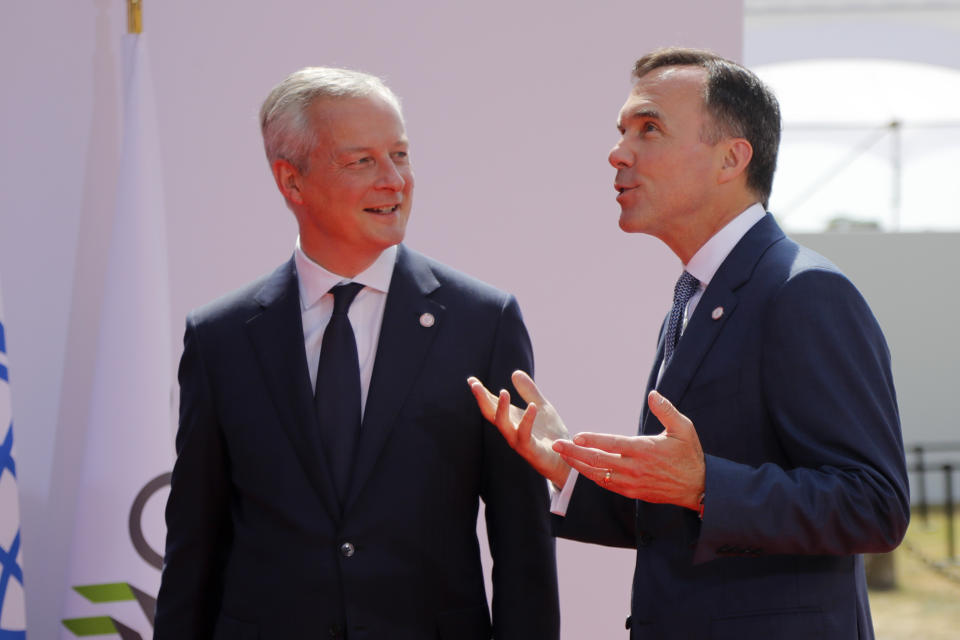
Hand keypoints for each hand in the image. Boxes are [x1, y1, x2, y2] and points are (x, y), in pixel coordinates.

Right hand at [467, 370, 571, 487]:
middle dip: (482, 399)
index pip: (491, 404)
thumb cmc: (550, 434)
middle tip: (474, 385)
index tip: (471, 380)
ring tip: (503, 392)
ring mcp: (518, 440)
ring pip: (503, 425)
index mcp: (511, 419)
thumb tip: (515, 372)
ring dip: (501, 409)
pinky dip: (527, 420)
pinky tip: (532, 406)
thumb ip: (529, 391)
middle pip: (490, 414)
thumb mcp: (541, 406)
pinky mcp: (531, 449)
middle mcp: (510, 429)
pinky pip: (525, 434)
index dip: (481, 393)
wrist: (566, 456)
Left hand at [552, 390, 704, 510]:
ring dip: (578, 465)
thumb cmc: (690, 455)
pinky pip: (606, 484)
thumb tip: (653, 394)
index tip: (577, 435)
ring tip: (562, 455)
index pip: (613, 444)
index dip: (593, 440)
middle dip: (574, 452)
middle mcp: (635, 468)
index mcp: (644, 450)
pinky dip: (592, 476)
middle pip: (598, 460)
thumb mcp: (684, 428)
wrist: (698, 487)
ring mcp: (632, 483)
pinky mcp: (632, 492)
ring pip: (598, 475)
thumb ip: (666, 410)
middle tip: (556, 444)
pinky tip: (581, 468)